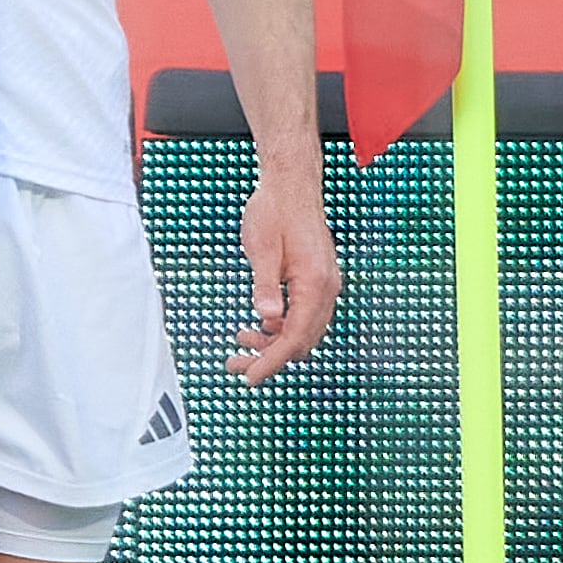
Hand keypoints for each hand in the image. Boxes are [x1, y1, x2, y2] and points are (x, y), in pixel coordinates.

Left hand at [232, 160, 341, 381]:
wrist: (291, 186)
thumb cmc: (274, 211)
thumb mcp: (263, 248)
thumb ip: (266, 284)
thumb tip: (267, 318)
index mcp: (315, 283)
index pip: (294, 337)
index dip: (272, 361)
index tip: (250, 377)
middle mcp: (327, 288)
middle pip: (302, 341)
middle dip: (270, 358)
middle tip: (236, 364)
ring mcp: (325, 286)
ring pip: (303, 332)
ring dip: (274, 344)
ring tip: (241, 343)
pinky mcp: (317, 282)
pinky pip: (303, 317)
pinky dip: (282, 328)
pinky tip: (259, 325)